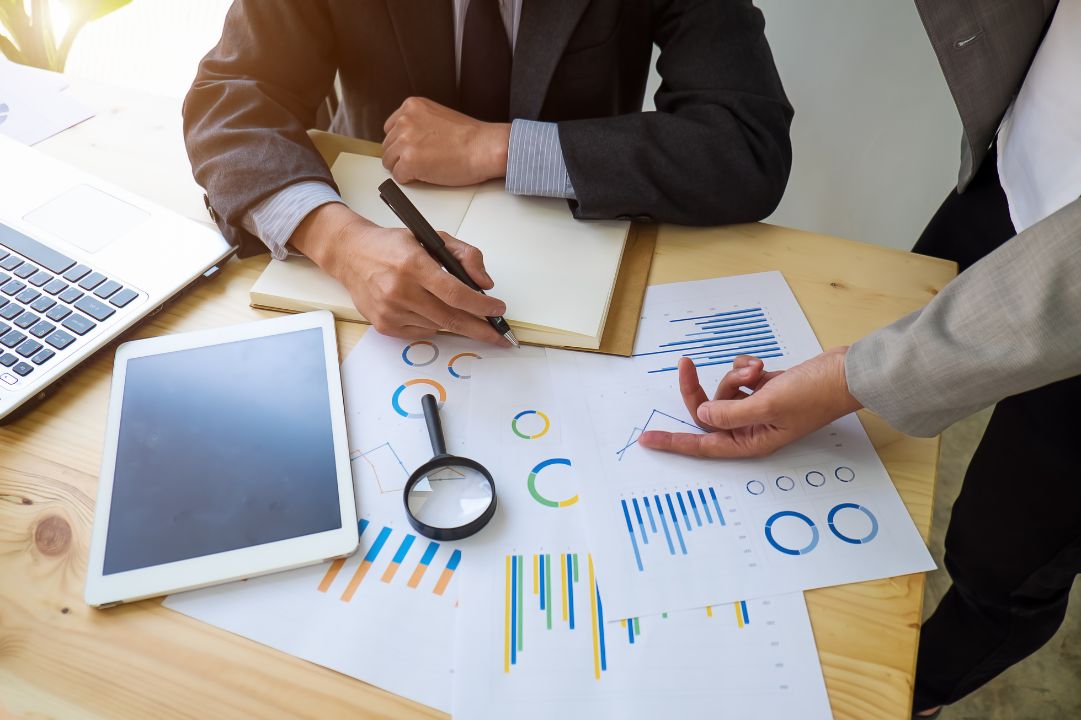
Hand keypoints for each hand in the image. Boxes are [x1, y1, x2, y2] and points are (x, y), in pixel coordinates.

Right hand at [290, 203, 510, 345]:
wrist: (351, 255)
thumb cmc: (393, 246)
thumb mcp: (432, 237)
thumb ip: (465, 255)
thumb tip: (485, 284)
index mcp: (414, 264)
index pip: (456, 293)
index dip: (482, 306)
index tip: (498, 310)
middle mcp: (400, 290)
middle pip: (451, 318)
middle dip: (480, 329)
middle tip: (499, 335)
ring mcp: (390, 311)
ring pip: (439, 326)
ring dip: (455, 321)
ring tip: (460, 311)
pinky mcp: (384, 325)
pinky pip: (422, 332)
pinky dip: (434, 324)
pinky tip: (428, 308)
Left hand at [382, 97, 509, 185]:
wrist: (484, 147)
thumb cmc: (471, 137)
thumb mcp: (439, 117)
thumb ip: (419, 123)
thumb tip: (409, 139)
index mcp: (412, 106)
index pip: (390, 129)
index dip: (403, 143)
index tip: (414, 149)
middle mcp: (405, 120)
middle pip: (388, 146)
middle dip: (402, 156)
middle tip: (424, 161)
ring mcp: (405, 140)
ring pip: (389, 162)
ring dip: (405, 168)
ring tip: (427, 167)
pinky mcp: (408, 160)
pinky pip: (398, 177)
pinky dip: (411, 180)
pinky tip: (428, 174)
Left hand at [638, 349, 861, 457]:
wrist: (845, 373)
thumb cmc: (813, 394)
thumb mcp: (766, 404)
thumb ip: (729, 413)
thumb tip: (702, 418)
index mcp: (750, 442)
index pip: (702, 445)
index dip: (673, 442)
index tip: (645, 439)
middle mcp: (751, 429)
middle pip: (707, 411)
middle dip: (702, 387)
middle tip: (686, 363)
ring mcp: (757, 408)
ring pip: (724, 390)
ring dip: (735, 375)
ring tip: (758, 370)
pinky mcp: (764, 390)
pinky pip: (739, 378)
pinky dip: (745, 368)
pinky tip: (761, 365)